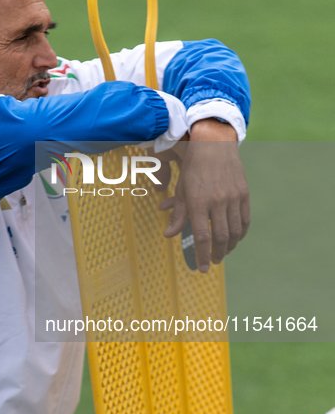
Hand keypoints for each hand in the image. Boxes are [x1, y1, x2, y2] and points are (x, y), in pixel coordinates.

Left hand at [158, 119, 249, 272]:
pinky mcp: (244, 193)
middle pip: (220, 237)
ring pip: (234, 231)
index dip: (202, 255)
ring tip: (222, 253)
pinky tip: (235, 239)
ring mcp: (233, 197)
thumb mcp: (181, 190)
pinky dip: (240, 233)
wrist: (214, 144)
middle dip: (216, 254)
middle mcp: (217, 201)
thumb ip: (177, 214)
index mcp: (198, 201)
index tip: (202, 269)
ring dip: (229, 246)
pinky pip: (244, 220)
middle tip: (212, 262)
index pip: (201, 236)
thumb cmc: (193, 167)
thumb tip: (169, 235)